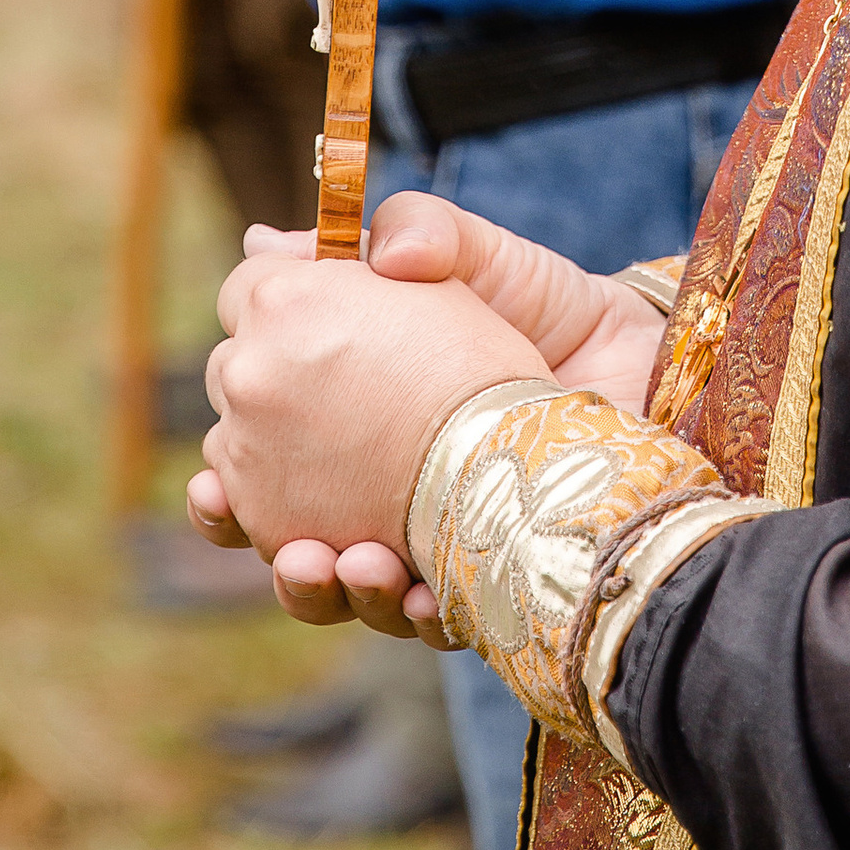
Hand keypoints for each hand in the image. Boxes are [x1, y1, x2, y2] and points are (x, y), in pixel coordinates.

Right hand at [198, 233, 550, 591]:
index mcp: (334, 411)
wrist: (635, 359)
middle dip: (260, 543)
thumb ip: (395, 235)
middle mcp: (360, 483)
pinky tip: (424, 592)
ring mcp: (415, 532)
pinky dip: (417, 610)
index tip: (214, 472)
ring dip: (325, 590)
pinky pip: (433, 614)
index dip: (218, 477)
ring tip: (348, 564)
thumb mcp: (471, 255)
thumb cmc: (540, 303)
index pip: (249, 452)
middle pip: (273, 535)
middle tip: (271, 535)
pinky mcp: (479, 574)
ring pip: (341, 592)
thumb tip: (264, 239)